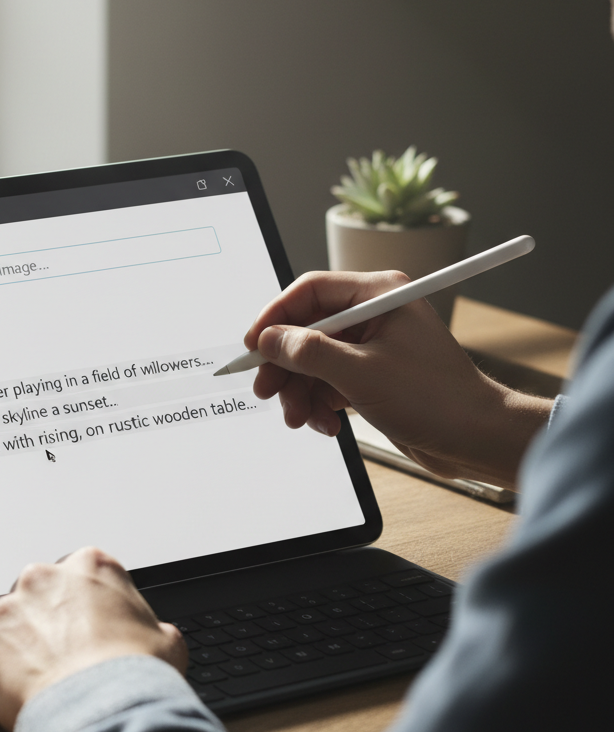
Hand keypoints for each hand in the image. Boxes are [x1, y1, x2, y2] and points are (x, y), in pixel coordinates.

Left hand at [0, 546, 187, 730]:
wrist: (107, 711)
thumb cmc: (137, 675)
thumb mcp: (167, 642)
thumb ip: (151, 628)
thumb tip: (157, 638)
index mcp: (90, 566)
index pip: (76, 573)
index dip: (80, 604)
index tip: (83, 625)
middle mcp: (44, 579)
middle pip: (33, 591)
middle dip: (40, 618)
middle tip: (57, 651)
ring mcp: (7, 613)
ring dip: (6, 639)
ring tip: (24, 671)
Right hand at [243, 271, 551, 488]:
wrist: (477, 440)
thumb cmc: (437, 399)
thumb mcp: (360, 374)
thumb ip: (308, 352)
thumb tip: (269, 340)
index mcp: (379, 294)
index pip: (310, 291)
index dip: (275, 317)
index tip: (254, 345)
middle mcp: (375, 314)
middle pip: (307, 329)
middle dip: (286, 364)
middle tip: (267, 390)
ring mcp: (374, 345)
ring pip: (314, 360)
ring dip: (301, 391)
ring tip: (301, 418)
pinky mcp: (373, 374)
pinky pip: (329, 382)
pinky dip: (320, 403)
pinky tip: (327, 424)